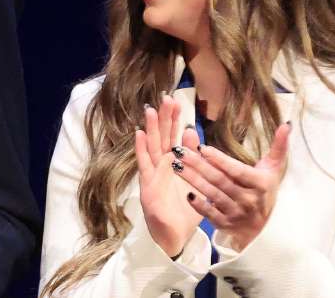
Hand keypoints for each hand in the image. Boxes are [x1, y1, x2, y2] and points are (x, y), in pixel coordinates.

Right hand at [134, 95, 201, 257]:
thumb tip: (193, 132)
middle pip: (162, 137)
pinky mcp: (148, 186)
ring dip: (150, 129)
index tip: (176, 101)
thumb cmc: (185, 209)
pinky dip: (141, 150)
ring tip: (150, 110)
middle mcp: (162, 166)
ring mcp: (153, 174)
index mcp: (175, 164)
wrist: (176, 235)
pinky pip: (144, 165)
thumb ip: (195, 158)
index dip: (174, 119)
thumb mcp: (196, 181)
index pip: (174, 136)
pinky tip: (138, 135)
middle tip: (166, 98)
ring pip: (151, 147)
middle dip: (163, 118)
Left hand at [170, 121, 290, 250]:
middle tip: (178, 151)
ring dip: (193, 180)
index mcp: (260, 184)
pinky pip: (210, 214)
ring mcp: (237, 213)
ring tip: (176, 165)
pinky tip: (186, 193)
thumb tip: (285, 124)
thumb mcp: (273, 169)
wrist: (264, 226)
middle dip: (198, 165)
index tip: (202, 148)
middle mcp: (249, 200)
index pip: (236, 170)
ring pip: (212, 194)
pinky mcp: (226, 224)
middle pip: (220, 180)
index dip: (220, 160)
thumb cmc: (264, 189)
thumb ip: (279, 146)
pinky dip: (199, 204)